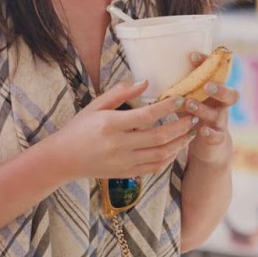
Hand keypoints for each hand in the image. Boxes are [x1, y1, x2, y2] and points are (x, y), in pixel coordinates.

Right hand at [47, 80, 196, 180]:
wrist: (62, 160)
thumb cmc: (79, 129)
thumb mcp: (95, 106)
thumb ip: (120, 93)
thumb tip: (144, 83)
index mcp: (111, 124)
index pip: (146, 115)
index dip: (167, 107)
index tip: (180, 98)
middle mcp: (119, 145)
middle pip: (159, 136)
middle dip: (181, 126)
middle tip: (194, 116)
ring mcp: (123, 161)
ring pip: (161, 154)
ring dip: (180, 143)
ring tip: (191, 132)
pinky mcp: (126, 173)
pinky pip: (154, 168)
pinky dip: (169, 158)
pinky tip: (176, 148)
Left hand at [174, 50, 237, 166]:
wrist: (208, 146)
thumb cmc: (194, 116)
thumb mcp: (189, 98)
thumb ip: (180, 86)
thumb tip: (154, 71)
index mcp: (216, 92)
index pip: (219, 74)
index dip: (208, 63)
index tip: (192, 56)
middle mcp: (221, 106)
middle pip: (232, 95)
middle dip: (220, 89)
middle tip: (206, 85)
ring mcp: (220, 123)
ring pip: (218, 115)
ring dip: (203, 108)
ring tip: (189, 104)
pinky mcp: (217, 139)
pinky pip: (216, 136)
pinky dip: (209, 133)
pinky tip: (201, 130)